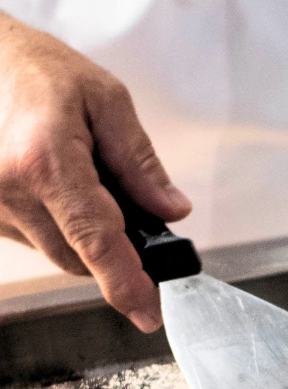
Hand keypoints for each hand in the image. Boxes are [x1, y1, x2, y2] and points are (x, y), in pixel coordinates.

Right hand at [0, 13, 189, 330]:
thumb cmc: (49, 77)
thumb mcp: (109, 102)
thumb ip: (141, 162)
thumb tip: (172, 212)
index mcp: (45, 161)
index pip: (94, 239)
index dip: (125, 282)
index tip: (148, 312)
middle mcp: (11, 190)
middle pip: (81, 257)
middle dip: (118, 249)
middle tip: (135, 208)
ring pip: (62, 254)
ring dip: (88, 236)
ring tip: (90, 182)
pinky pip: (43, 241)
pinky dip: (65, 228)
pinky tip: (65, 190)